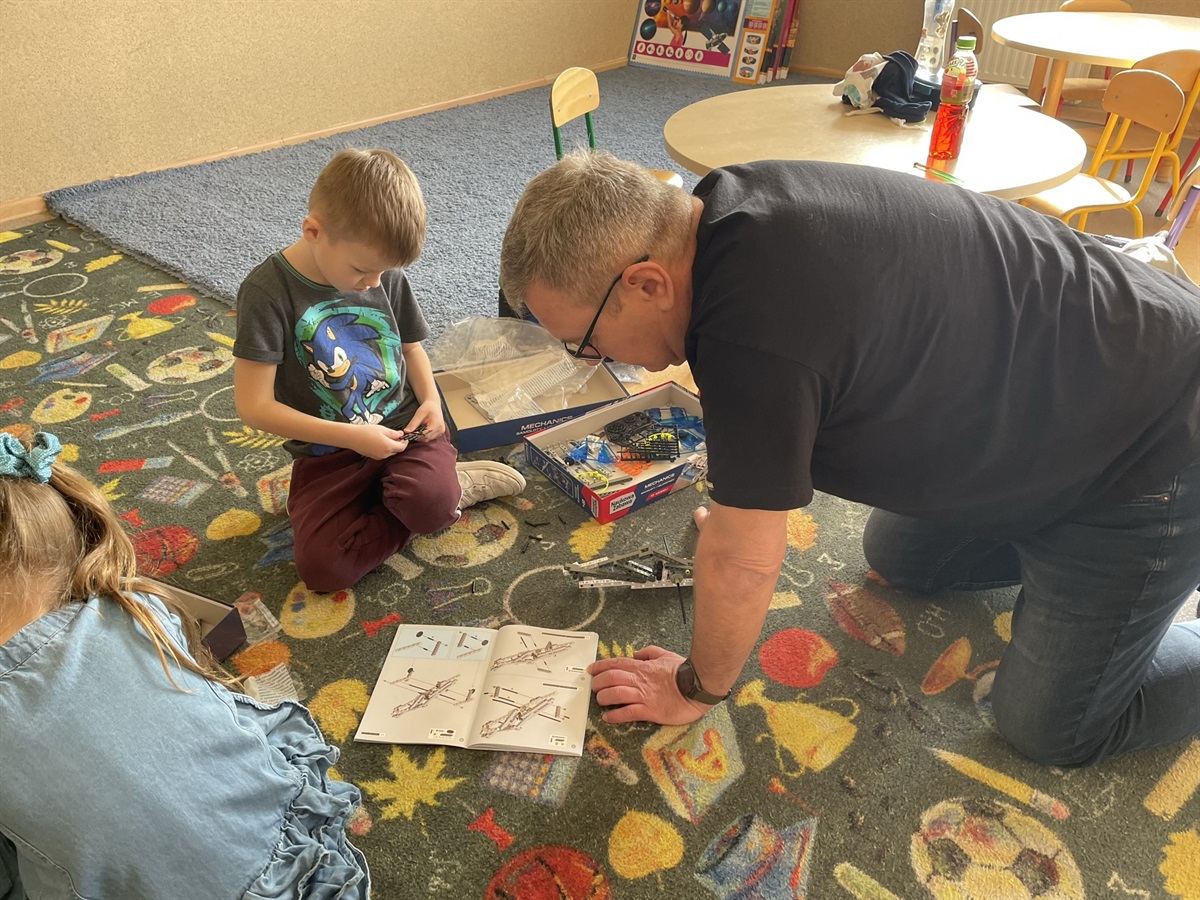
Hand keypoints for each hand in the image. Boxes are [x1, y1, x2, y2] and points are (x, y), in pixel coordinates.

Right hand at [350, 424, 410, 459]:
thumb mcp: (382, 429)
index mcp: (388, 446)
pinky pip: (384, 454)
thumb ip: (393, 433)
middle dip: (398, 444)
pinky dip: (385, 449)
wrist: (352, 437)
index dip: (405, 442)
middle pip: (396, 450)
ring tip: (387, 437)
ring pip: (390, 453)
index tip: (405, 437)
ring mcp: (379, 457)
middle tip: (397, 436)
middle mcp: (385, 454)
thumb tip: (401, 434)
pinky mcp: (374, 457)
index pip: (402, 447)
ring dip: (392, 446)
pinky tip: (381, 442)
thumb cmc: (366, 432)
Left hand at [404, 400, 445, 441]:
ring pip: (428, 439)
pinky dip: (425, 436)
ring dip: (421, 436)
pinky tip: (422, 430)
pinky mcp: (440, 433)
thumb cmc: (427, 408)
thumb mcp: (419, 414)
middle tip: (411, 432)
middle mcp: (440, 430)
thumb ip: (413, 424)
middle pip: (426, 438)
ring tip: (416, 430)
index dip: (416, 436)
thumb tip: (406, 431)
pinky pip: (431, 438)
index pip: (425, 435)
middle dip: (418, 436)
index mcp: (436, 424)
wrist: (433, 405)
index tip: (408, 434)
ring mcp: (441, 432)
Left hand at [587, 645, 712, 725]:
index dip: (600, 666)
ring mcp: (644, 696)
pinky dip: (615, 715)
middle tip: (593, 686)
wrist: (699, 686)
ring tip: (599, 701)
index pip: (616, 664)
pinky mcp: (650, 711)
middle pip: (611, 678)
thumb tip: (636, 653)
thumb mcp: (666, 655)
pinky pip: (628, 713)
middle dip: (598, 682)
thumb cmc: (684, 672)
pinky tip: (608, 717)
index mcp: (643, 667)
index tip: (591, 669)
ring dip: (603, 697)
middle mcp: (640, 681)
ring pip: (616, 694)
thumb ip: (650, 652)